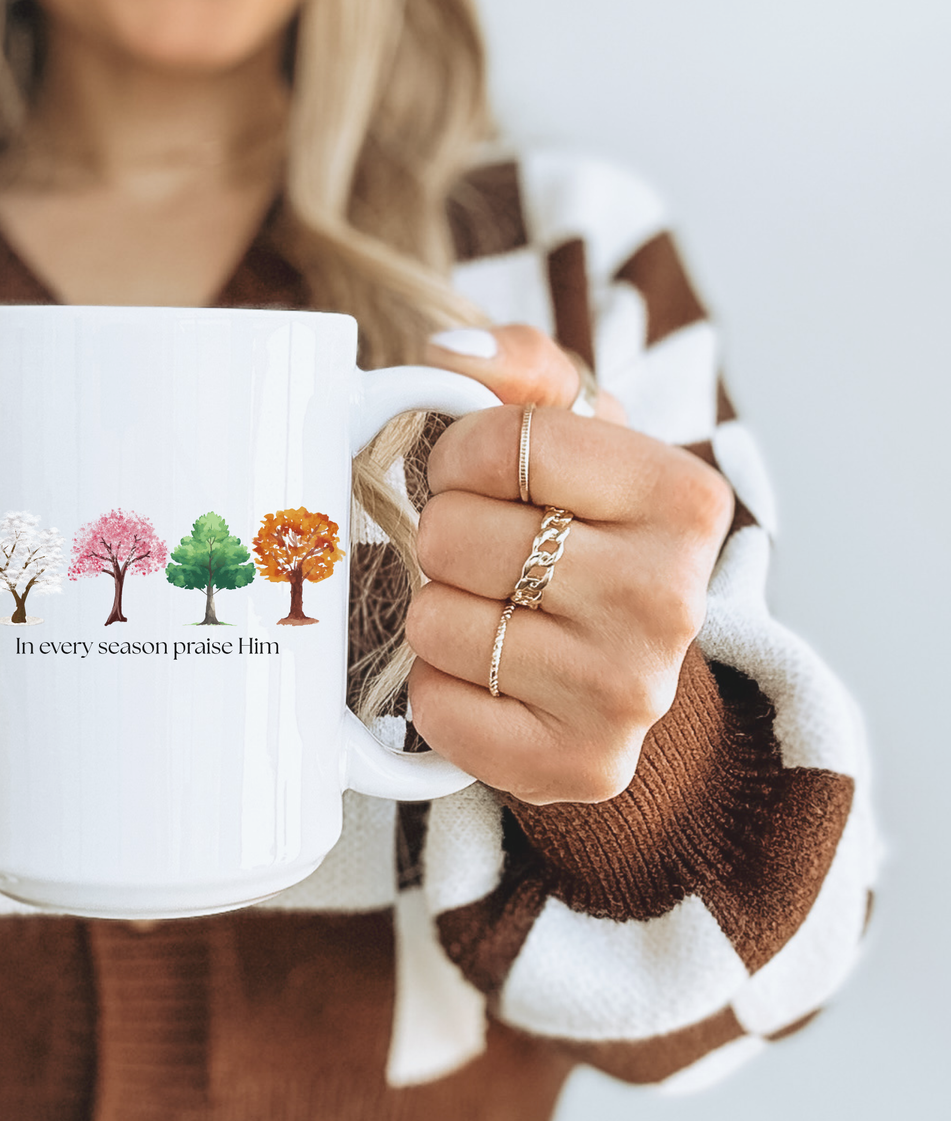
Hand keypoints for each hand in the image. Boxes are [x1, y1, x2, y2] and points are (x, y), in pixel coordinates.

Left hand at [407, 327, 732, 804]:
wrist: (617, 665)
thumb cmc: (582, 533)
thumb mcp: (574, 432)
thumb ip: (521, 365)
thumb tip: (451, 354)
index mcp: (684, 497)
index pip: (501, 442)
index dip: (459, 456)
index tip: (481, 478)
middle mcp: (672, 599)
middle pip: (453, 533)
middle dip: (445, 538)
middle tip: (489, 557)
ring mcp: (631, 693)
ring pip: (435, 620)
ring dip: (438, 612)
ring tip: (493, 614)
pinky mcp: (582, 766)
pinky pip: (438, 708)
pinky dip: (437, 689)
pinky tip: (486, 677)